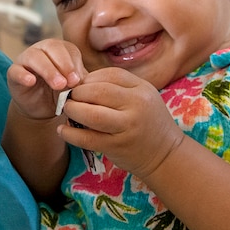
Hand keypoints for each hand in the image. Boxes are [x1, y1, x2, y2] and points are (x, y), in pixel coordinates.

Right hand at [6, 39, 86, 120]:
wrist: (42, 108)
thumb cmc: (60, 92)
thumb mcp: (73, 86)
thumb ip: (79, 80)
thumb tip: (86, 80)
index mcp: (59, 49)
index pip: (67, 49)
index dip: (73, 63)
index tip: (78, 80)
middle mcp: (42, 50)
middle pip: (51, 47)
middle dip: (63, 64)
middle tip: (71, 82)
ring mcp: (25, 60)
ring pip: (34, 56)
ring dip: (48, 70)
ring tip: (58, 85)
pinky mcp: (13, 73)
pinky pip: (15, 70)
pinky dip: (23, 75)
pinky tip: (31, 81)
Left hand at [59, 67, 184, 180]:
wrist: (166, 154)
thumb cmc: (148, 121)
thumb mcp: (142, 97)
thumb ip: (117, 87)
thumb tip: (80, 82)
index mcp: (142, 89)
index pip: (109, 74)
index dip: (89, 78)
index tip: (79, 85)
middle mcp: (136, 105)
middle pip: (97, 91)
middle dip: (77, 93)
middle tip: (69, 98)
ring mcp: (127, 127)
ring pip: (91, 115)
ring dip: (72, 111)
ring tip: (67, 111)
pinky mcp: (117, 146)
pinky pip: (88, 138)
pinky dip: (71, 134)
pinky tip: (63, 130)